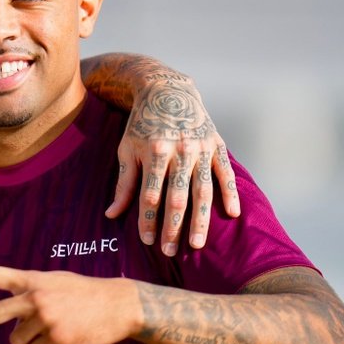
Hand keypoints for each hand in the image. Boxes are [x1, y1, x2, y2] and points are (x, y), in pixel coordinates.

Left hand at [0, 256, 139, 343]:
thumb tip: (13, 333)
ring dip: (33, 342)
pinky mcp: (56, 338)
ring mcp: (44, 318)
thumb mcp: (53, 284)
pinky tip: (67, 337)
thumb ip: (29, 299)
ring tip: (58, 328)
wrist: (119, 304)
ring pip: (18, 342)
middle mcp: (33, 297)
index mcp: (31, 280)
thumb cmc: (84, 295)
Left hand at [106, 77, 238, 254]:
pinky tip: (233, 215)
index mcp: (154, 152)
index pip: (150, 194)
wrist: (167, 92)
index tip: (146, 241)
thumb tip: (111, 215)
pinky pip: (225, 173)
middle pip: (177, 196)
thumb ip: (124, 183)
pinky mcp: (217, 144)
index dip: (148, 219)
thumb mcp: (127, 149)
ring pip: (203, 190)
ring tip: (196, 245)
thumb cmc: (141, 125)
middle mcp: (179, 151)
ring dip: (201, 220)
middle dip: (173, 226)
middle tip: (171, 251)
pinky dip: (231, 193)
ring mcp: (201, 148)